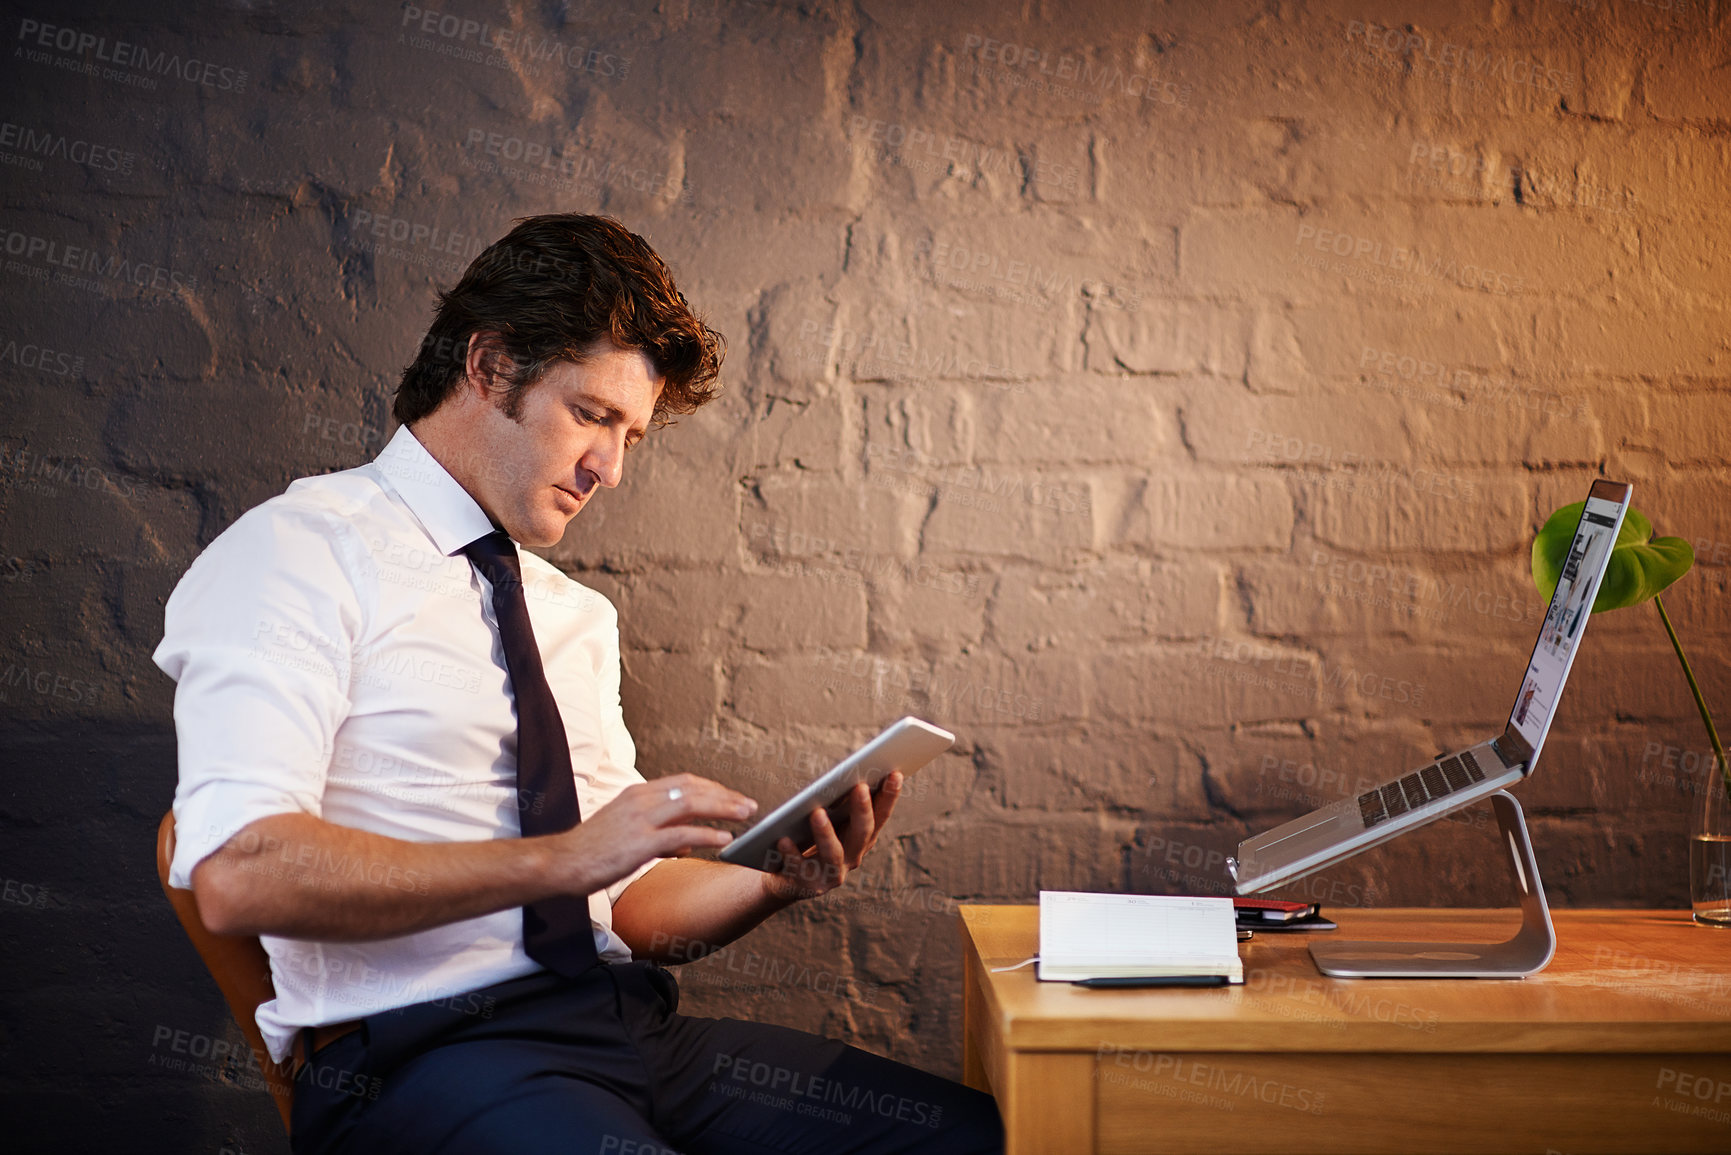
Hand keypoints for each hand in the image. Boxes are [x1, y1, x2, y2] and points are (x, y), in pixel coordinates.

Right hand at [550, 774, 755, 897]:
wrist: (560, 863)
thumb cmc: (592, 852)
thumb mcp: (626, 834)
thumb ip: (659, 836)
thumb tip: (686, 844)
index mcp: (637, 794)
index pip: (684, 782)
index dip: (712, 788)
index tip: (731, 797)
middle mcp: (640, 800)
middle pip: (693, 788)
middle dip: (725, 795)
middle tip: (749, 805)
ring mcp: (640, 819)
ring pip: (691, 804)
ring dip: (723, 808)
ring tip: (745, 815)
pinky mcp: (639, 842)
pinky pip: (681, 834)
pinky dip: (706, 834)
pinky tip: (725, 839)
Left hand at [761, 772, 901, 902]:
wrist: (784, 877)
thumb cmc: (806, 837)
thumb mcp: (824, 817)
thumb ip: (836, 801)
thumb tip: (843, 774)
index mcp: (861, 838)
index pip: (880, 815)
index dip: (889, 796)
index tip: (895, 774)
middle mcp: (852, 857)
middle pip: (862, 833)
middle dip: (862, 810)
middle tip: (860, 787)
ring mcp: (831, 874)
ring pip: (833, 854)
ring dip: (826, 833)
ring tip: (817, 813)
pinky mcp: (807, 886)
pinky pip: (799, 868)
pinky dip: (792, 853)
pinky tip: (783, 839)